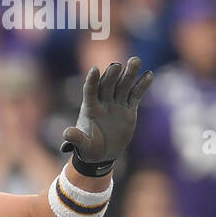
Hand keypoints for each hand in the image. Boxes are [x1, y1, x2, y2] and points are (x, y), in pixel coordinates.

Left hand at [61, 56, 152, 172]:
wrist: (103, 155)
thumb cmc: (89, 150)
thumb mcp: (82, 147)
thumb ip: (76, 139)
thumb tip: (67, 133)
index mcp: (90, 108)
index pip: (90, 91)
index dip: (92, 81)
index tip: (94, 70)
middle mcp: (103, 102)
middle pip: (108, 84)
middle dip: (112, 75)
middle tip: (117, 65)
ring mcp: (117, 104)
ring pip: (123, 85)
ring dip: (129, 74)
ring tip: (135, 61)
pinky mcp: (129, 109)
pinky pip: (135, 95)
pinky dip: (142, 85)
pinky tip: (149, 75)